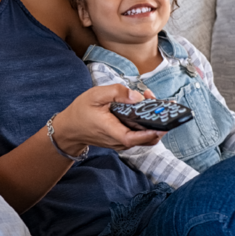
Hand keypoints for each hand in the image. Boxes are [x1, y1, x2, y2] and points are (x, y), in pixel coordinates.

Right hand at [49, 85, 164, 154]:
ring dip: (154, 122)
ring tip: (154, 102)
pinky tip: (145, 109)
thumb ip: (116, 92)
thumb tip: (137, 96)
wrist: (70, 129)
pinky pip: (140, 136)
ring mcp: (122, 143)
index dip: (151, 132)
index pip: (133, 137)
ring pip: (145, 138)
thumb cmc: (81, 111)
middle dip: (159, 122)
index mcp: (111, 130)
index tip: (164, 123)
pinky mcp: (123, 141)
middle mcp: (119, 141)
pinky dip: (147, 124)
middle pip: (146, 138)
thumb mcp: (95, 95)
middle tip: (163, 103)